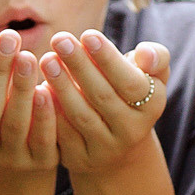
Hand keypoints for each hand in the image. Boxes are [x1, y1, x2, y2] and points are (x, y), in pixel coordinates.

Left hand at [44, 30, 169, 174]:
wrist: (118, 143)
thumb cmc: (130, 92)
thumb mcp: (151, 75)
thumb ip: (156, 58)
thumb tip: (145, 54)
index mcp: (152, 106)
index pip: (131, 82)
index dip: (109, 59)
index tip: (88, 34)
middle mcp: (132, 131)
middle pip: (103, 97)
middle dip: (79, 66)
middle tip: (60, 39)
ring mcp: (106, 148)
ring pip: (81, 116)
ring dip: (62, 86)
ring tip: (47, 59)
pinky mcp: (81, 160)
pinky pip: (62, 135)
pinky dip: (50, 111)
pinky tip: (38, 89)